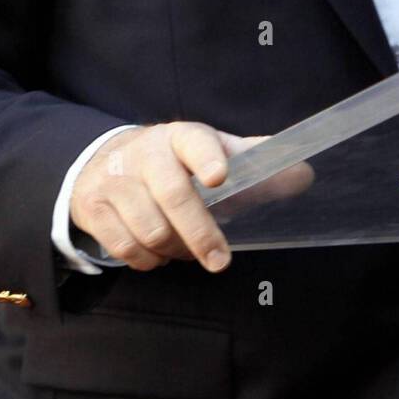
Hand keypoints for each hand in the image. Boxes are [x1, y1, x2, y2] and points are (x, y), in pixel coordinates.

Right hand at [69, 121, 267, 272]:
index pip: (195, 140)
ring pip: (149, 229)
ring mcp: (115, 180)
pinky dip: (148, 260)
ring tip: (187, 250)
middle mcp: (145, 154)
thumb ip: (257, 166)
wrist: (105, 162)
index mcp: (180, 137)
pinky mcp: (94, 208)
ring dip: (175, 250)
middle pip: (173, 195)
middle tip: (220, 261)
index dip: (207, 157)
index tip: (219, 177)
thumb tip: (304, 175)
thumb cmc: (174, 162)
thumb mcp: (213, 153)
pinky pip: (125, 247)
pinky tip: (159, 254)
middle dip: (199, 233)